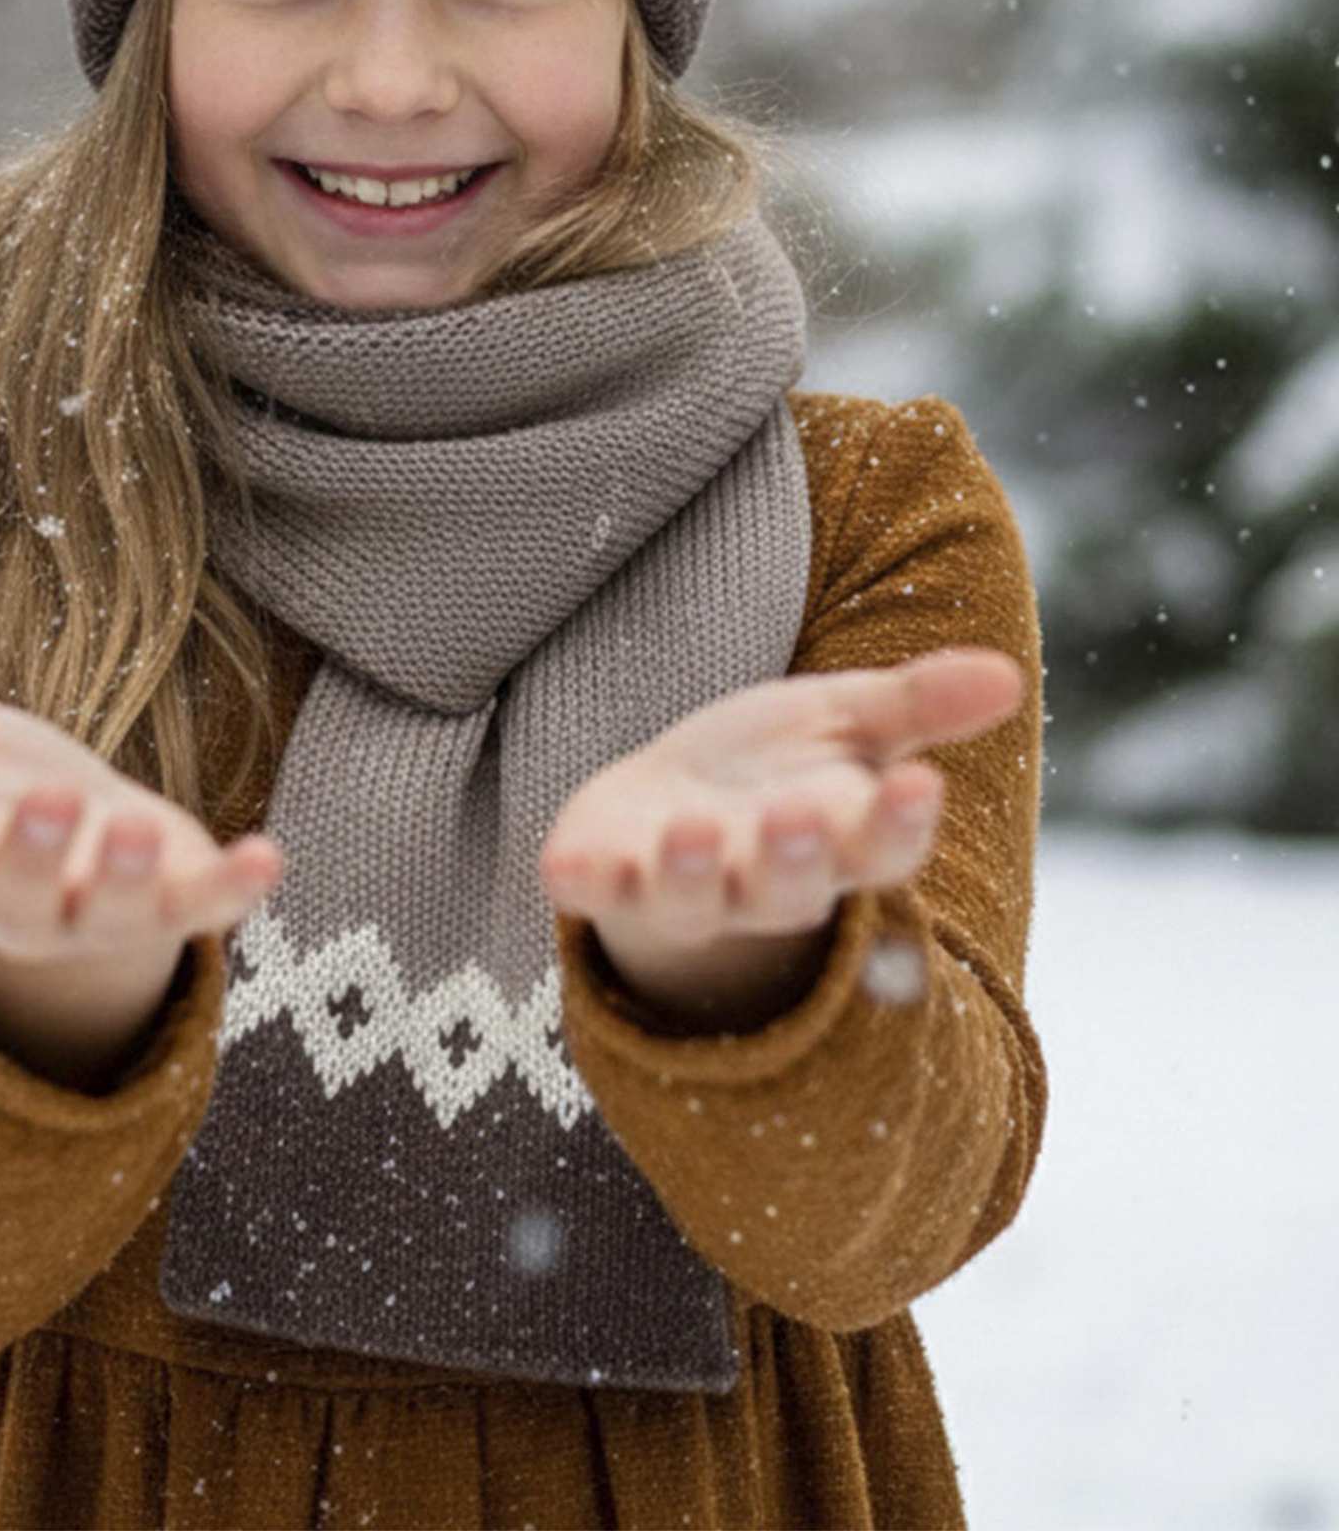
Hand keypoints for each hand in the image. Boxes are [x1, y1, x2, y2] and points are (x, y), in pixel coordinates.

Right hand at [0, 679, 284, 968]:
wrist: (81, 828)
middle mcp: (19, 907)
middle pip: (16, 901)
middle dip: (30, 855)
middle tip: (47, 802)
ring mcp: (100, 914)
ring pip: (109, 917)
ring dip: (123, 876)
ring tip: (135, 823)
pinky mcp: (174, 903)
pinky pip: (206, 908)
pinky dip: (236, 887)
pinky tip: (268, 856)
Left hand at [538, 647, 1024, 976]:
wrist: (668, 812)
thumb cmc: (774, 771)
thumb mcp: (848, 723)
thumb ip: (919, 705)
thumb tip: (1008, 676)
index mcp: (836, 841)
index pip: (881, 846)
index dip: (899, 822)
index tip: (920, 785)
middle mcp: (763, 880)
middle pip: (787, 888)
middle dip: (791, 858)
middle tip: (797, 819)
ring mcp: (681, 889)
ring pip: (692, 899)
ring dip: (691, 872)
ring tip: (691, 829)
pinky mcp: (606, 881)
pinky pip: (596, 893)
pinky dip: (586, 884)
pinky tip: (567, 870)